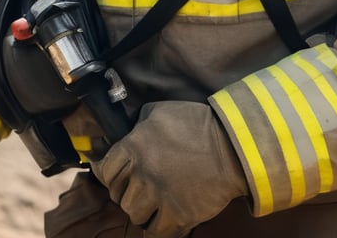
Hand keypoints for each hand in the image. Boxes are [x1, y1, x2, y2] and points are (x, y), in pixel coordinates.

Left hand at [90, 101, 247, 237]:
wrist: (231, 147)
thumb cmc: (196, 125)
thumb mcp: (160, 111)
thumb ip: (137, 124)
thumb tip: (123, 136)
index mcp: (134, 146)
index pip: (105, 170)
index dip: (110, 174)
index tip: (117, 176)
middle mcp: (142, 172)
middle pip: (118, 195)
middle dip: (127, 191)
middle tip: (141, 186)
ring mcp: (158, 196)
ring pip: (133, 214)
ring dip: (142, 209)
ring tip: (155, 201)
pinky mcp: (176, 216)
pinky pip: (154, 232)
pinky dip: (158, 227)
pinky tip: (165, 217)